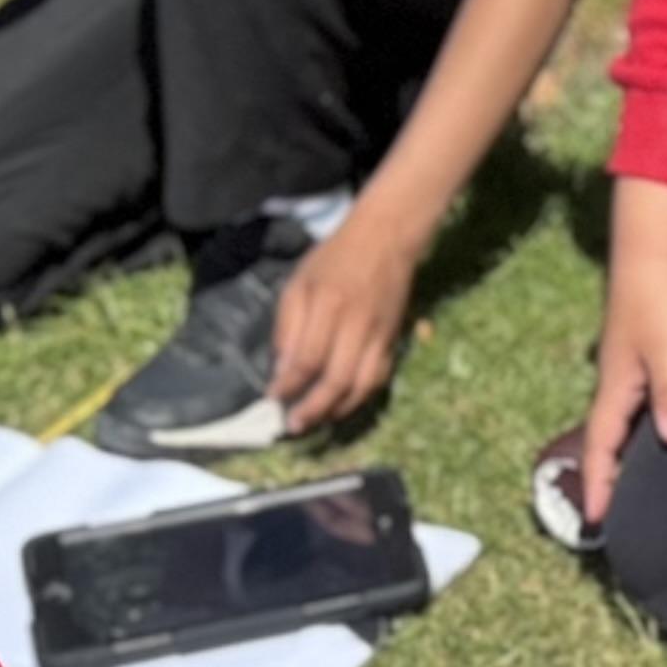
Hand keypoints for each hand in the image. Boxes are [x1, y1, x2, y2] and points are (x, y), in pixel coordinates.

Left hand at [263, 207, 428, 435]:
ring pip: (361, 386)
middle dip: (312, 408)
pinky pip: (378, 379)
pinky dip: (359, 398)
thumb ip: (288, 327)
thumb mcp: (299, 284)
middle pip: (336, 379)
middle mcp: (356, 324)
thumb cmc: (333, 260)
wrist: (386, 240)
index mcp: (328, 305)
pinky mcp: (393, 341)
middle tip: (293, 426)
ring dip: (337, 410)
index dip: (289, 384)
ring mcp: (379, 335)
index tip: (273, 399)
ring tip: (316, 423)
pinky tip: (341, 406)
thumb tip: (281, 371)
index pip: (308, 357)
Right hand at [575, 177, 666, 527]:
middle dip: (608, 479)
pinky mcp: (646, 360)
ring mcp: (630, 373)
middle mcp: (618, 386)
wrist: (653, 254)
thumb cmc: (658, 299)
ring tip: (639, 488)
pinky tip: (664, 438)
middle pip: (608, 443)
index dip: (599, 485)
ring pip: (624, 426)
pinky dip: (644, 431)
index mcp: (616, 389)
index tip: (597, 522)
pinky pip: (640, 408)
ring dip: (626, 456)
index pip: (601, 448)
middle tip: (616, 516)